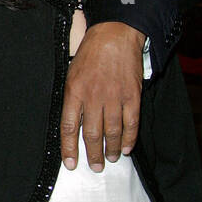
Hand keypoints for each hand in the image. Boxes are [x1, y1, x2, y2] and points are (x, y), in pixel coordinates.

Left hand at [60, 22, 144, 171]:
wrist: (115, 34)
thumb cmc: (90, 53)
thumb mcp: (71, 73)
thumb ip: (72, 98)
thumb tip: (72, 124)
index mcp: (74, 92)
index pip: (69, 127)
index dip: (69, 148)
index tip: (70, 164)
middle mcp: (93, 97)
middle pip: (92, 134)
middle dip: (93, 155)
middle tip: (95, 167)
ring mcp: (114, 97)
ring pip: (112, 132)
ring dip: (112, 149)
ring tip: (111, 159)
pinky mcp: (132, 95)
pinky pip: (131, 122)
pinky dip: (130, 138)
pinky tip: (127, 148)